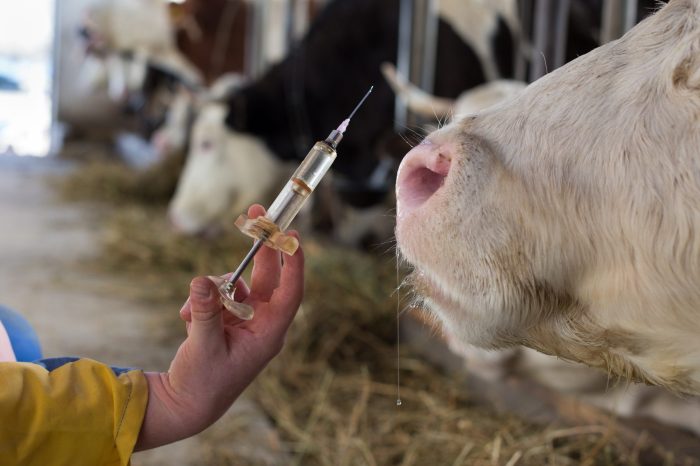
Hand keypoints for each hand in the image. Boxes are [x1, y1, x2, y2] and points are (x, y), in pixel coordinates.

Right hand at [136, 204, 303, 449]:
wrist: (186, 403)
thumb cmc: (202, 383)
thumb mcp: (202, 347)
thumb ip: (204, 313)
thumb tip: (202, 281)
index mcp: (269, 334)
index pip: (290, 293)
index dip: (294, 264)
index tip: (293, 235)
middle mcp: (262, 323)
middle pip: (269, 276)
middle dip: (262, 246)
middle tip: (255, 212)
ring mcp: (246, 320)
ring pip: (236, 283)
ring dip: (214, 288)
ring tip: (189, 314)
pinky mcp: (228, 319)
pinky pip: (219, 294)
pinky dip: (202, 300)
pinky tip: (184, 320)